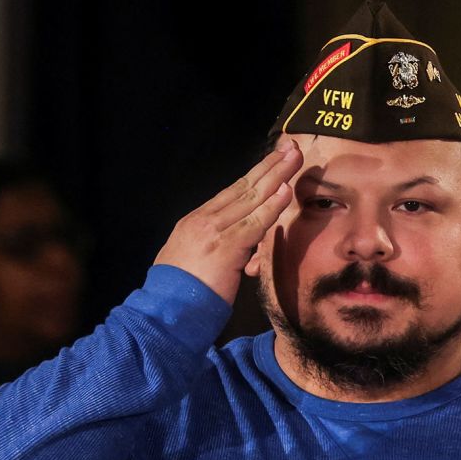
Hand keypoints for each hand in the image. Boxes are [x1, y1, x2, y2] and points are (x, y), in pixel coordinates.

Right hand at [153, 137, 301, 302]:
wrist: (166, 312)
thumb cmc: (180, 295)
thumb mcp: (192, 262)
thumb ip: (215, 248)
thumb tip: (240, 248)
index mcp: (194, 222)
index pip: (230, 193)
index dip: (254, 176)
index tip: (272, 160)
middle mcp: (202, 220)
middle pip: (242, 188)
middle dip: (268, 166)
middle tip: (289, 147)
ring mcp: (213, 231)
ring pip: (250, 199)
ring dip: (276, 177)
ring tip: (294, 158)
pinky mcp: (225, 247)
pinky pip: (254, 223)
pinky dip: (271, 206)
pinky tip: (285, 191)